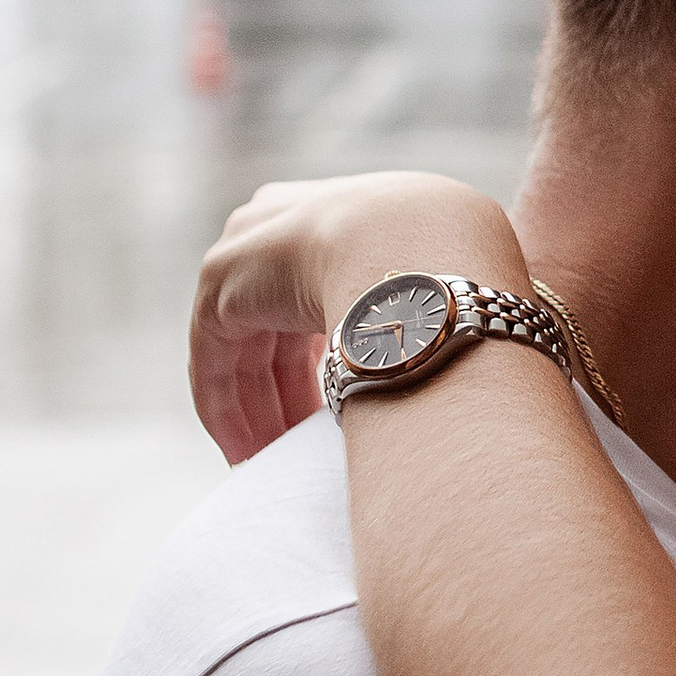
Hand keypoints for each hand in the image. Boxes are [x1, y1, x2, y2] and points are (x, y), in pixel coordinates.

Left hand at [189, 171, 528, 463]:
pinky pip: (216, 361)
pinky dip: (229, 412)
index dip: (329, 352)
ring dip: (260, 412)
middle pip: (275, 326)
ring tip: (276, 464)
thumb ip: (429, 315)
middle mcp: (287, 218)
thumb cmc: (458, 268)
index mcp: (344, 211)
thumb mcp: (451, 284)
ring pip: (244, 351)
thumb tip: (451, 365)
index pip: (320, 291)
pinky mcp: (220, 282)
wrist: (421, 246)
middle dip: (289, 391)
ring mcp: (249, 246)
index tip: (344, 403)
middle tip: (300, 446)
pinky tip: (249, 454)